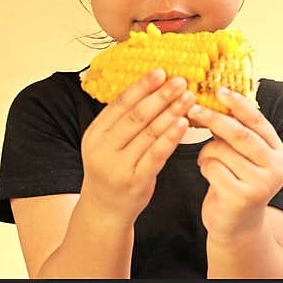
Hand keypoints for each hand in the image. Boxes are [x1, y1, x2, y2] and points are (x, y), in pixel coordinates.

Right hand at [80, 69, 195, 226]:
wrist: (105, 210)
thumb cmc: (112, 170)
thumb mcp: (107, 144)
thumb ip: (122, 121)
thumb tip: (150, 88)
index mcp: (95, 134)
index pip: (120, 104)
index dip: (142, 86)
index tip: (161, 72)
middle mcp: (103, 149)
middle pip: (136, 116)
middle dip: (160, 96)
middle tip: (180, 81)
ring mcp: (118, 166)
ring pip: (148, 133)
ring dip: (170, 112)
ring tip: (188, 97)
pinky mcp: (135, 181)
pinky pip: (156, 154)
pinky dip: (171, 137)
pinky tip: (183, 123)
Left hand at [188, 87, 282, 241]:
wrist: (237, 226)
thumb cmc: (236, 181)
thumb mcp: (244, 156)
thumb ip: (239, 132)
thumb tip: (218, 95)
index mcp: (278, 151)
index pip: (258, 120)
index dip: (238, 104)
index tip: (219, 89)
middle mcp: (276, 167)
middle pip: (240, 134)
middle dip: (214, 118)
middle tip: (193, 107)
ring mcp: (261, 184)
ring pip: (222, 151)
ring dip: (206, 151)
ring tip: (207, 160)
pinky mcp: (243, 198)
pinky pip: (213, 169)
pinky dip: (205, 167)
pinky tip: (209, 175)